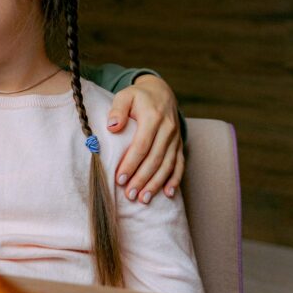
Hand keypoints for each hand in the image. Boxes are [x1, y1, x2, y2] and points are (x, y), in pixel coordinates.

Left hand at [106, 74, 183, 202]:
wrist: (162, 92)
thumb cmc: (138, 97)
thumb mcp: (125, 96)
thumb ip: (117, 110)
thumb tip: (112, 127)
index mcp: (153, 117)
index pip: (141, 145)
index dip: (131, 163)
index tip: (120, 179)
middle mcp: (167, 129)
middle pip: (155, 159)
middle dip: (142, 179)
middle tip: (130, 195)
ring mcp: (175, 138)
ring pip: (167, 165)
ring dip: (156, 184)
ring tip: (144, 199)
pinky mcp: (180, 144)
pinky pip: (180, 164)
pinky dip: (175, 180)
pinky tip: (168, 194)